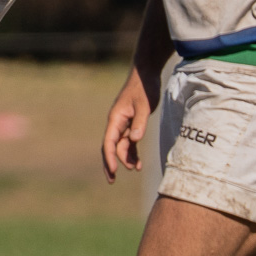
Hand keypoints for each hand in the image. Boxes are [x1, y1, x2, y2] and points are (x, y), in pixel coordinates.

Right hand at [102, 68, 157, 182]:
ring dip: (126, 158)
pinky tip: (138, 161)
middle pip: (110, 147)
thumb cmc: (144, 88)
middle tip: (112, 180)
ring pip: (120, 145)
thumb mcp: (144, 105)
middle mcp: (116, 123)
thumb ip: (140, 123)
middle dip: (111, 163)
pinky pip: (129, 141)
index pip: (109, 142)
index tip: (114, 171)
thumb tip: (134, 140)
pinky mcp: (132, 122)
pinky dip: (132, 151)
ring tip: (136, 169)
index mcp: (115, 119)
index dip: (110, 158)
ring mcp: (123, 123)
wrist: (146, 74)